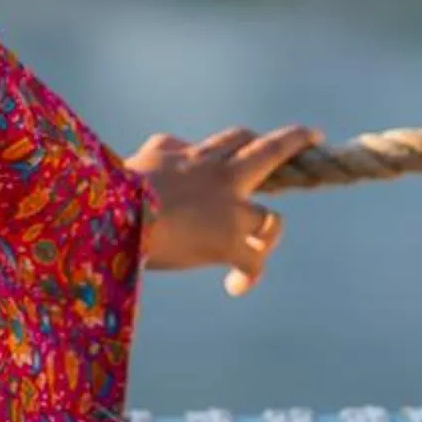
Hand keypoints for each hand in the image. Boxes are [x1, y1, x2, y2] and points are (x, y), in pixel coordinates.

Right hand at [124, 124, 318, 296]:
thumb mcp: (137, 162)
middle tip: (310, 135)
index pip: (222, 143)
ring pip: (270, 216)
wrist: (114, 211)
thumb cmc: (110, 192)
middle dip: (291, 141)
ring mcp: (229, 206)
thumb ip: (154, 158)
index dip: (234, 146)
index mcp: (188, 155)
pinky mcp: (230, 239)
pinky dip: (248, 274)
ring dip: (271, 230)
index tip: (241, 146)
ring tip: (269, 236)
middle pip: (264, 149)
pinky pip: (253, 260)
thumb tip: (156, 157)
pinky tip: (235, 286)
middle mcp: (217, 173)